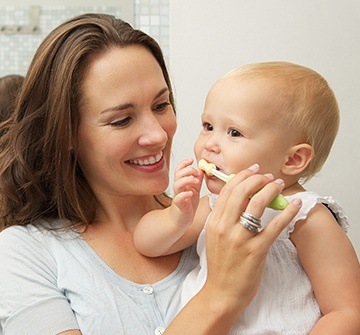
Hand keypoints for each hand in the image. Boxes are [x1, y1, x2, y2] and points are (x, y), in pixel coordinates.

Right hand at [171, 158, 202, 225]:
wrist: (181, 220)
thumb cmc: (187, 205)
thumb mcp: (195, 190)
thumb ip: (197, 180)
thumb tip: (201, 170)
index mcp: (182, 183)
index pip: (179, 170)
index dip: (184, 164)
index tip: (191, 160)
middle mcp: (179, 189)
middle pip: (178, 175)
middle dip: (187, 170)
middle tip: (196, 173)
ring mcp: (178, 197)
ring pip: (177, 185)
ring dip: (186, 180)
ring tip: (195, 181)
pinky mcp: (179, 206)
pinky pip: (178, 199)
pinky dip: (184, 194)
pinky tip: (190, 193)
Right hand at [204, 166, 300, 314]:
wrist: (221, 292)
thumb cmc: (219, 264)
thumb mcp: (213, 236)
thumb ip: (222, 217)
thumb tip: (238, 197)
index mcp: (213, 221)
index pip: (227, 190)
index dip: (242, 176)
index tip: (253, 170)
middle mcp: (225, 227)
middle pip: (242, 192)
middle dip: (257, 178)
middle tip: (268, 176)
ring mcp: (240, 238)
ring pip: (257, 203)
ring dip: (270, 189)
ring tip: (279, 185)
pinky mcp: (256, 250)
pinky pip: (275, 226)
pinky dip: (287, 212)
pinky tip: (295, 204)